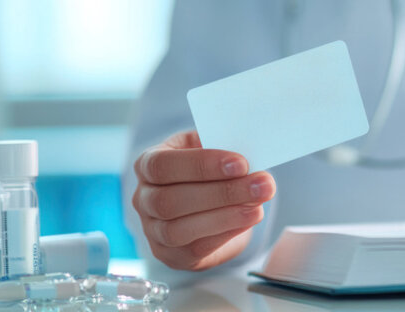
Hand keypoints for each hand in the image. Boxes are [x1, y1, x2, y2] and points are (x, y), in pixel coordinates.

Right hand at [132, 130, 274, 270]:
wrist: (205, 205)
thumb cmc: (206, 171)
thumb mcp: (209, 151)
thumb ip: (221, 149)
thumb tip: (250, 158)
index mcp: (147, 164)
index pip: (162, 165)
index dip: (200, 165)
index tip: (240, 163)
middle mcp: (143, 199)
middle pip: (171, 200)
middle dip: (221, 193)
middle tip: (261, 185)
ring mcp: (153, 231)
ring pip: (180, 229)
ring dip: (225, 217)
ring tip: (258, 206)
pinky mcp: (172, 255)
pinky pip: (196, 248)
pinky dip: (226, 233)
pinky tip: (249, 219)